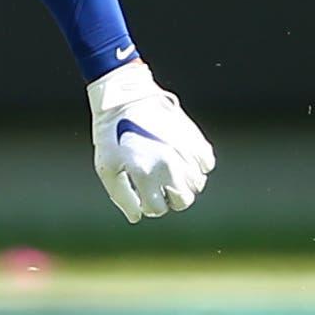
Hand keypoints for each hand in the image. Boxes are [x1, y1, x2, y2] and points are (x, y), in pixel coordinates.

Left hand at [87, 59, 215, 223]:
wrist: (126, 97)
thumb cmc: (111, 134)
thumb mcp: (107, 167)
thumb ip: (122, 197)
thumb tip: (137, 217)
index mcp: (145, 173)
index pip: (158, 208)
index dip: (149, 206)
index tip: (143, 196)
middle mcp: (168, 165)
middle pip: (184, 201)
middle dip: (170, 199)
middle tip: (159, 188)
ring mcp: (184, 151)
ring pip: (197, 184)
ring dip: (184, 183)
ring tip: (170, 172)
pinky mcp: (194, 138)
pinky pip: (207, 164)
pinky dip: (198, 166)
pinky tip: (183, 160)